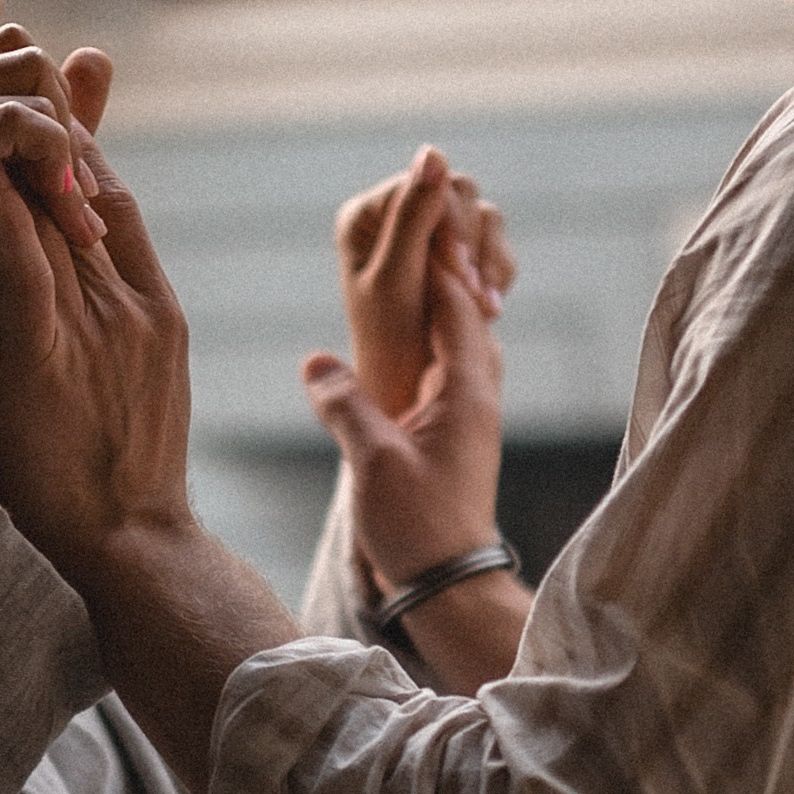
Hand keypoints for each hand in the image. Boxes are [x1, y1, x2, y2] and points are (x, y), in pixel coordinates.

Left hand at [0, 155, 293, 793]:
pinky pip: (23, 262)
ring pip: (56, 214)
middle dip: (52, 131)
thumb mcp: (135, 396)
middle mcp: (135, 305)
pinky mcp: (51, 352)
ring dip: (17, 157)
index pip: (119, 208)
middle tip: (12, 83)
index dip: (84, 153)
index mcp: (157, 314)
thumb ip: (115, 341)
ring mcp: (98, 326)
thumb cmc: (124, 489)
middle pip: (91, 191)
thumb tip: (87, 317)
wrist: (132, 548)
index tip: (49, 116)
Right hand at [305, 235, 506, 599]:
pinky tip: (425, 331)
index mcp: (465, 392)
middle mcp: (478, 394)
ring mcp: (472, 414)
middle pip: (472, 310)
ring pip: (469, 337)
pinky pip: (458, 366)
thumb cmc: (418, 527)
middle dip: (451, 264)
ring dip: (450, 297)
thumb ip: (345, 404)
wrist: (451, 583)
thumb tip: (315, 359)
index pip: (456, 303)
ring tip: (429, 260)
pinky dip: (443, 335)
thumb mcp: (373, 463)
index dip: (439, 255)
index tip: (425, 210)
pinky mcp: (460, 434)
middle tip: (431, 218)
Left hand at [334, 146, 514, 418]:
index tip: (457, 271)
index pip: (422, 184)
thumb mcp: (398, 276)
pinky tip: (488, 309)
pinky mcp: (458, 254)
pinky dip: (499, 273)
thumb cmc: (390, 342)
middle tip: (474, 294)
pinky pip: (497, 243)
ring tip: (485, 307)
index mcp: (365, 216)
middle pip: (458, 191)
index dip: (447, 223)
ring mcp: (430, 233)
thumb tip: (432, 151)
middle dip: (471, 243)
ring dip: (490, 260)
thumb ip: (414, 213)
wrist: (407, 393)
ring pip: (484, 215)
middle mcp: (395, 216)